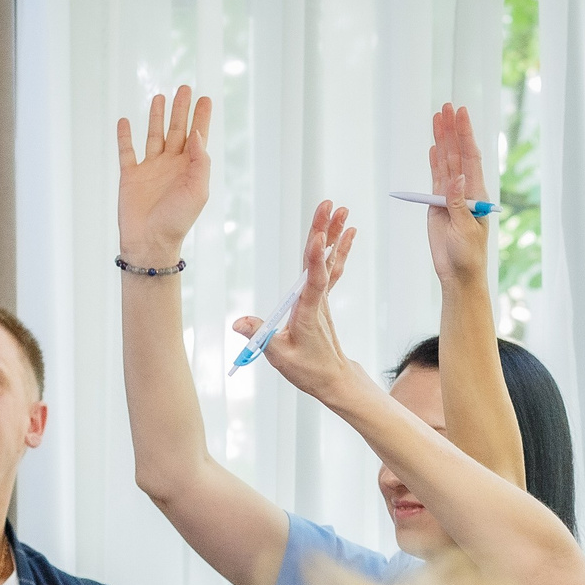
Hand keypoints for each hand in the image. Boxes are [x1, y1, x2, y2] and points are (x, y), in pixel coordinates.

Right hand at [117, 85, 213, 262]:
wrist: (150, 241)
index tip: (204, 98)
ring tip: (160, 97)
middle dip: (181, 110)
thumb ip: (200, 162)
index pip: (197, 136)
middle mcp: (170, 165)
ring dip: (157, 117)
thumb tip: (197, 134)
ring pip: (154, 136)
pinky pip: (127, 152)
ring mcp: (150, 169)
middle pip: (177, 130)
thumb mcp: (198, 191)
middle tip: (185, 88)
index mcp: (189, 169)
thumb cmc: (177, 220)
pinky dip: (125, 136)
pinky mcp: (130, 176)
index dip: (201, 117)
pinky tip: (126, 121)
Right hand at [234, 200, 355, 397]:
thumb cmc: (308, 370)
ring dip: (334, 234)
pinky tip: (346, 233)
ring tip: (342, 210)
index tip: (320, 236)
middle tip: (331, 205)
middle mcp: (318, 300)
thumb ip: (259, 337)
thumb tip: (238, 323)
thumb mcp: (279, 356)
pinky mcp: (322, 299)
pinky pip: (332, 269)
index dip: (317, 259)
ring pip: (329, 260)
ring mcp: (322, 298)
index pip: (314, 281)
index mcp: (307, 312)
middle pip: (320, 260)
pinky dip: (338, 250)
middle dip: (325, 231)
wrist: (333, 379)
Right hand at [424, 103, 490, 287]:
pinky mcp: (438, 205)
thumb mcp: (466, 229)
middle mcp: (464, 189)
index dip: (465, 134)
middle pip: (457, 153)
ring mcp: (450, 196)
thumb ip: (459, 203)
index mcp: (476, 193)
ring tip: (437, 117)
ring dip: (442, 140)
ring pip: (445, 162)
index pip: (470, 157)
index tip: (461, 114)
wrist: (458, 273)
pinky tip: (434, 146)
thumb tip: (456, 177)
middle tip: (447, 106)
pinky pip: (436, 178)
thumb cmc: (468, 254)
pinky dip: (435, 161)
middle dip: (452, 130)